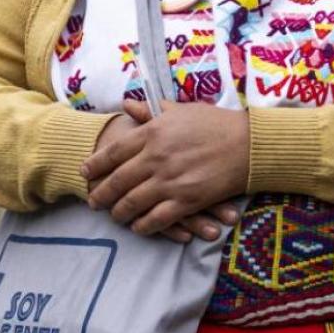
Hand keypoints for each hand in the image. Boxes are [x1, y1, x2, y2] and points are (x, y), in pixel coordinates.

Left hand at [82, 98, 249, 236]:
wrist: (248, 144)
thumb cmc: (216, 123)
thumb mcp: (182, 111)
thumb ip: (151, 110)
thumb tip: (127, 105)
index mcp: (152, 133)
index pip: (113, 152)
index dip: (95, 165)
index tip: (85, 173)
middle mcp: (155, 158)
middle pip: (117, 181)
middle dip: (101, 194)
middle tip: (93, 201)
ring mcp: (169, 181)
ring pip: (132, 203)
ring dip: (119, 213)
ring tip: (114, 216)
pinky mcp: (186, 200)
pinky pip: (156, 219)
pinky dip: (143, 226)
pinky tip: (139, 227)